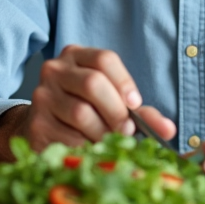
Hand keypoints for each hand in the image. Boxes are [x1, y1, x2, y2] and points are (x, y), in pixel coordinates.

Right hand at [0, 45, 174, 163]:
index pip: (104, 59)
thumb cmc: (85, 110)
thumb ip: (139, 112)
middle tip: (127, 131)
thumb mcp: (110, 102)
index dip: (124, 83)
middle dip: (116, 111)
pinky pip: (67, 137)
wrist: (42, 127)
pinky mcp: (36, 123)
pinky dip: (85, 146)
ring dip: (102, 133)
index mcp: (76, 56)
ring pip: (80, 113)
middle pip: (92, 84)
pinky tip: (89, 148)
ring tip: (109, 141)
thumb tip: (168, 130)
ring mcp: (42, 95)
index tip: (135, 105)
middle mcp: (55, 69)